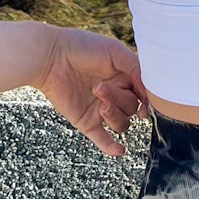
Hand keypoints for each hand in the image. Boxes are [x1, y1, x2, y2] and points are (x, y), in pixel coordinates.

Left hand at [34, 25, 148, 157]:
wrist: (49, 57)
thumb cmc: (82, 47)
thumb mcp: (115, 52)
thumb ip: (137, 68)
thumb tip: (149, 92)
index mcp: (124, 77)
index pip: (143, 94)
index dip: (146, 99)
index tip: (144, 101)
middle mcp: (114, 94)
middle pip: (131, 108)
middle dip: (119, 99)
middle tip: (98, 87)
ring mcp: (100, 109)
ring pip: (121, 124)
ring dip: (115, 117)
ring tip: (100, 104)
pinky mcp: (86, 121)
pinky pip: (102, 139)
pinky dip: (111, 147)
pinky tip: (119, 150)